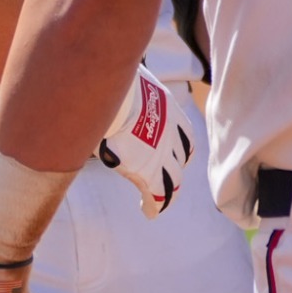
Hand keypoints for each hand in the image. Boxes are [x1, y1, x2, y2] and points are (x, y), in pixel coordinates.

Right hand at [96, 64, 193, 218]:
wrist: (112, 93)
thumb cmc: (112, 81)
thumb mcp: (127, 82)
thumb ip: (125, 89)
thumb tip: (108, 80)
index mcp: (168, 109)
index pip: (183, 132)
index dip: (179, 144)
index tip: (174, 153)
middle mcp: (171, 132)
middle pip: (182, 155)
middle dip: (176, 166)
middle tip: (169, 177)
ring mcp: (162, 153)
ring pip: (173, 178)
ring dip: (168, 189)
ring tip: (160, 201)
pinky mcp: (148, 171)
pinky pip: (157, 195)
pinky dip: (154, 205)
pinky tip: (148, 212)